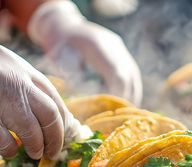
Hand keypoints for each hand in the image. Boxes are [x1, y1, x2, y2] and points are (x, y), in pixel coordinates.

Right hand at [0, 36, 80, 159]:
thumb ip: (19, 82)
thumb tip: (41, 111)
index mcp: (18, 66)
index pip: (52, 95)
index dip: (62, 118)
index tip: (65, 133)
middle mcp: (12, 79)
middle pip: (49, 114)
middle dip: (56, 137)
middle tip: (54, 151)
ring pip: (31, 129)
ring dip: (37, 146)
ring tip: (36, 154)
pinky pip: (5, 141)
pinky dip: (11, 151)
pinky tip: (10, 152)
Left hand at [28, 1, 142, 106]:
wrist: (63, 23)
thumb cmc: (58, 45)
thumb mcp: (60, 61)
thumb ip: (74, 78)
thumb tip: (89, 101)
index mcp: (97, 45)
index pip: (116, 73)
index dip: (117, 94)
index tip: (111, 110)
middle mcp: (113, 44)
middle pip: (128, 76)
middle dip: (125, 98)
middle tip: (119, 117)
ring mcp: (119, 48)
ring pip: (132, 76)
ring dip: (130, 96)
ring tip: (123, 114)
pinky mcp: (121, 53)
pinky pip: (131, 74)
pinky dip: (130, 90)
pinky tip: (124, 103)